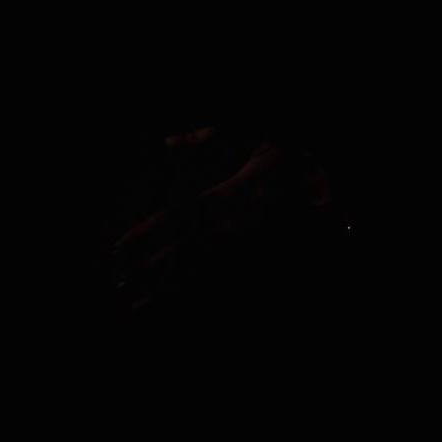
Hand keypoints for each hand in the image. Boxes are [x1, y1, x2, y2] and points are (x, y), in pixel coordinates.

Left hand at [113, 132, 338, 310]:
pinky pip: (223, 280)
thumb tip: (168, 140)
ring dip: (166, 290)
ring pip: (201, 272)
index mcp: (230, 194)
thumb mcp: (251, 136)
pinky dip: (195, 294)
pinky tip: (175, 303)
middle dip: (148, 269)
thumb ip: (206, 138)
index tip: (117, 248)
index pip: (177, 218)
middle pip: (183, 253)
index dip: (144, 234)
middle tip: (117, 281)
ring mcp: (249, 245)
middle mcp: (236, 225)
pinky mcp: (259, 257)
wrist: (324, 178)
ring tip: (135, 304)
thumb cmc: (287, 156)